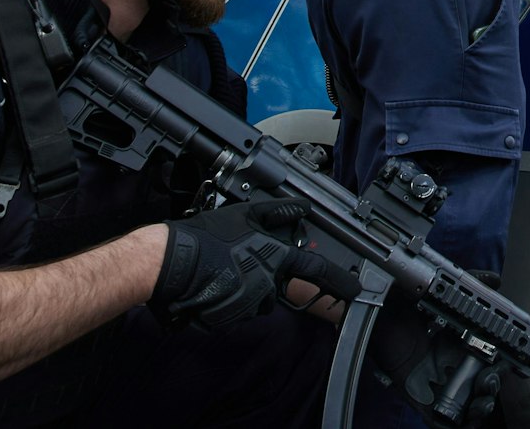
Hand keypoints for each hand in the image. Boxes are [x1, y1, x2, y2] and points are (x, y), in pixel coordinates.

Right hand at [152, 199, 355, 331]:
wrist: (172, 263)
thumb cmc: (206, 236)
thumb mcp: (245, 213)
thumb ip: (277, 213)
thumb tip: (301, 208)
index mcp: (275, 258)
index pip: (317, 271)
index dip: (340, 281)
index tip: (357, 289)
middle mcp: (267, 285)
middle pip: (278, 287)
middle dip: (264, 277)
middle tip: (238, 261)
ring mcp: (248, 305)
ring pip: (256, 300)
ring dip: (245, 289)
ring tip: (221, 270)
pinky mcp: (229, 320)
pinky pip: (235, 311)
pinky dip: (227, 301)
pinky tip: (212, 284)